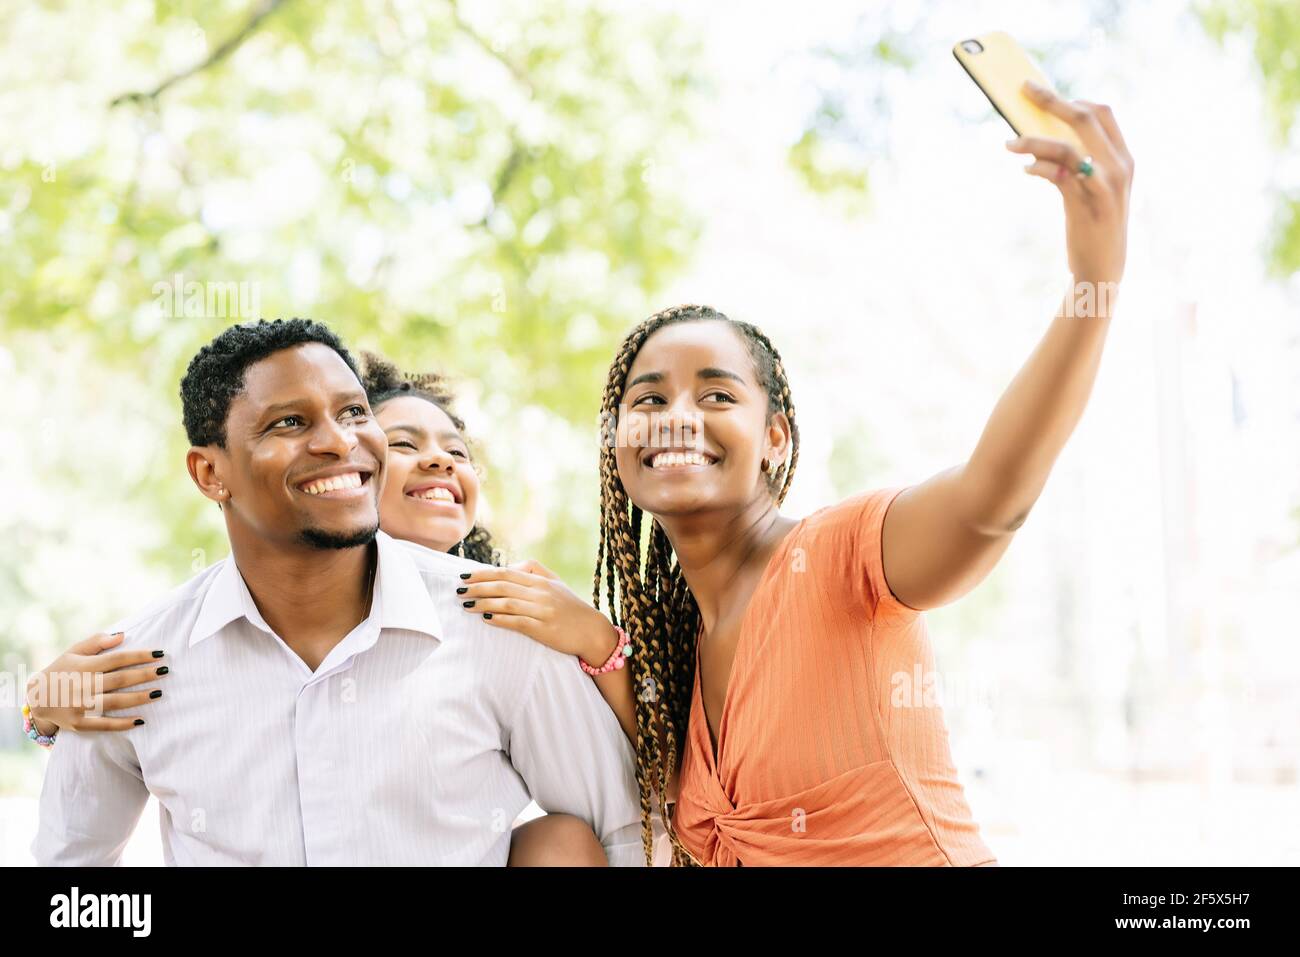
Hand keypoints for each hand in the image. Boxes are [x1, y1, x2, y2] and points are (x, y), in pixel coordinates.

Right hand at [25, 632, 167, 733]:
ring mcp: (80, 706)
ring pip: (114, 702)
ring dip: (138, 698)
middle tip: (165, 670)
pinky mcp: (79, 724)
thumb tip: (122, 635)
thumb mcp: (73, 652)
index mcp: (84, 666)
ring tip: (159, 693)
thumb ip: (96, 642)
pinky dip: (122, 724)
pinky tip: (141, 720)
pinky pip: (103, 725)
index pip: (117, 659)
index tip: (160, 653)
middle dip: (144, 675)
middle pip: (119, 680)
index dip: (139, 656)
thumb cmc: (62, 670)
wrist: (37, 699)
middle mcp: (82, 686)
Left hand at [457, 560, 619, 666]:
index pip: (506, 573)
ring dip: (484, 603)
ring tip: (466, 604)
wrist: (592, 631)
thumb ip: (534, 570)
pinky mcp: (543, 629)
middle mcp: (540, 593)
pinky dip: (500, 619)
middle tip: (458, 590)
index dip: (483, 574)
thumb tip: (510, 567)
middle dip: (478, 587)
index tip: (464, 576)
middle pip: (502, 586)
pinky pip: (517, 622)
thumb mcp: (556, 583)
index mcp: (541, 581)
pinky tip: (486, 619)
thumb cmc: (571, 607)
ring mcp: (542, 611)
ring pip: (507, 603)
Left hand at [1004, 79, 1134, 285]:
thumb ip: (1080, 164)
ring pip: (1067, 146)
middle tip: (1024, 89)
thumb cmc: (1092, 227)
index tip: (1048, 94)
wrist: (1102, 271)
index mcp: (1125, 159)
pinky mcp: (1086, 204)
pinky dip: (1038, 167)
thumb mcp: (1094, 191)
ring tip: (1008, 143)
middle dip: (1052, 99)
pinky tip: (1025, 169)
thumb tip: (1041, 142)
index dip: (1074, 98)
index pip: (1104, 113)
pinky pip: (1058, 175)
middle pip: (1086, 117)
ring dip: (1033, 140)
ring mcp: (1105, 185)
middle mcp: (1119, 167)